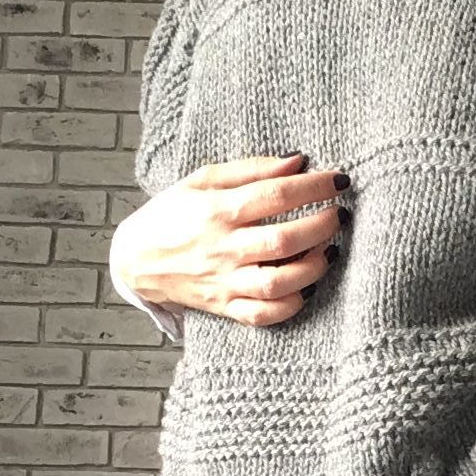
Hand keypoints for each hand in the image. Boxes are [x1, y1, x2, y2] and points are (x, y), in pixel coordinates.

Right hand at [110, 153, 349, 327]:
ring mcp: (224, 282)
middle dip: (321, 226)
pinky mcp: (226, 307)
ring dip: (313, 267)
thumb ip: (252, 169)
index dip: (314, 186)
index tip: (340, 180)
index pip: (275, 195)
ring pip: (277, 283)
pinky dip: (292, 304)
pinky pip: (264, 315)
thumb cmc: (173, 214)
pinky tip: (307, 285)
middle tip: (339, 214)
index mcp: (217, 211)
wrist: (136, 259)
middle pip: (282, 241)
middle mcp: (223, 249)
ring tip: (329, 249)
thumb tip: (298, 161)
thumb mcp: (203, 179)